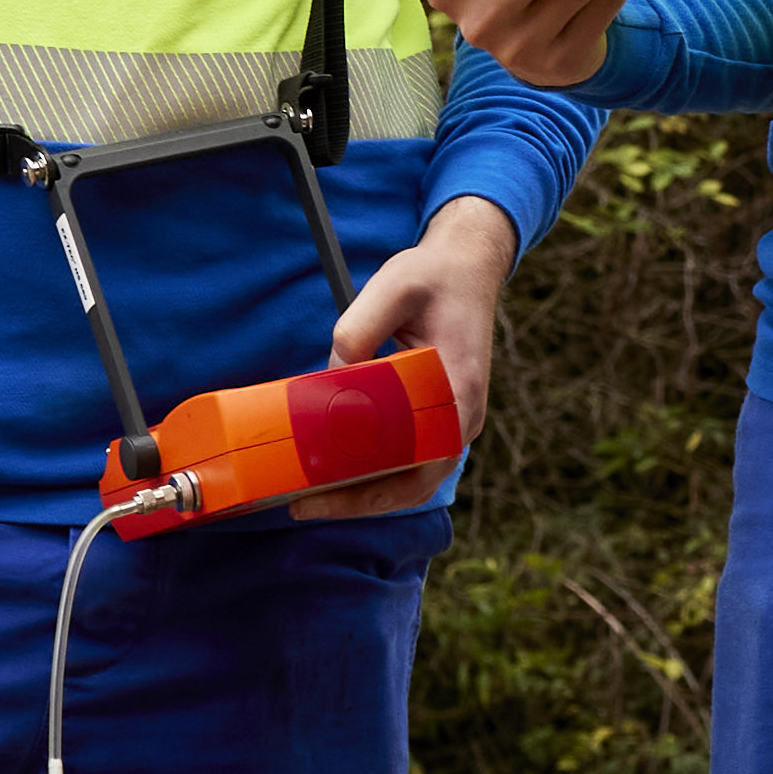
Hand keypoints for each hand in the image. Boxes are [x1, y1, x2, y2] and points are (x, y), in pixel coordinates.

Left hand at [287, 196, 517, 516]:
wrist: (469, 267)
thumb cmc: (435, 277)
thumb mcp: (392, 287)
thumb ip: (357, 330)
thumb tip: (330, 377)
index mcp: (458, 392)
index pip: (416, 466)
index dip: (367, 489)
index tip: (320, 494)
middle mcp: (462, 416)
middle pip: (413, 485)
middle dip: (358, 502)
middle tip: (303, 506)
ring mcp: (455, 419)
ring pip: (412, 476)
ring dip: (366, 491)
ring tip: (314, 495)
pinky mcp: (442, 414)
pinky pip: (411, 457)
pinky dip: (377, 470)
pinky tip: (338, 469)